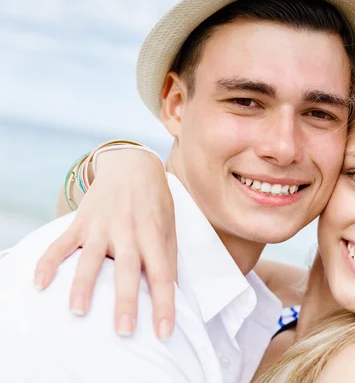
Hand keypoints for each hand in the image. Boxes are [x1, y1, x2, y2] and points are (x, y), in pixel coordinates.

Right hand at [34, 149, 177, 339]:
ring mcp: (103, 226)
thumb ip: (167, 258)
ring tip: (78, 311)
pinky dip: (49, 262)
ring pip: (92, 258)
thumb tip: (171, 292)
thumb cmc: (155, 203)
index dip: (165, 304)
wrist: (132, 165)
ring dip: (84, 285)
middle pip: (128, 270)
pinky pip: (62, 244)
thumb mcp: (168, 227)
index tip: (164, 332)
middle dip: (126, 300)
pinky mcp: (82, 221)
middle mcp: (129, 232)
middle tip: (124, 330)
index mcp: (154, 236)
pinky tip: (40, 283)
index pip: (163, 275)